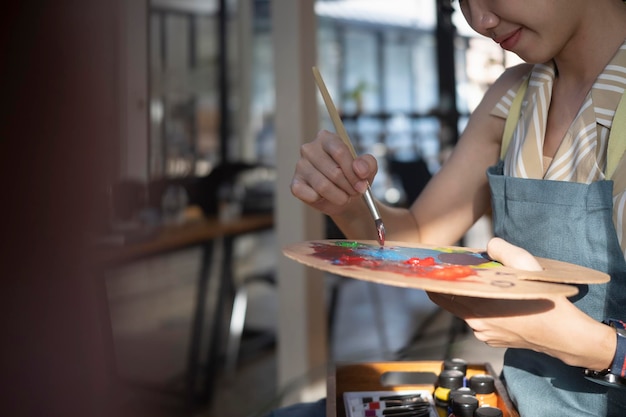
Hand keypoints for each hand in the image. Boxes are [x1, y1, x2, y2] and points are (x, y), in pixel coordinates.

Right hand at [290, 130, 377, 215]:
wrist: (343, 197)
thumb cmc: (353, 178)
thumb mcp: (367, 169)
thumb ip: (368, 164)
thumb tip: (359, 169)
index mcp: (327, 138)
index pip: (339, 151)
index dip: (353, 171)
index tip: (362, 185)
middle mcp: (310, 149)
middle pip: (334, 171)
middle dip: (348, 186)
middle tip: (355, 192)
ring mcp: (300, 166)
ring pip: (323, 186)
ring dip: (339, 196)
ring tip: (344, 197)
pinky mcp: (295, 184)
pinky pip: (310, 195)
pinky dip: (322, 200)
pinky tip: (325, 197)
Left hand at [428, 238, 614, 368]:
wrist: (565, 336)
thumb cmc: (546, 301)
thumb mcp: (526, 266)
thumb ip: (502, 251)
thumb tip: (488, 246)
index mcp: (477, 306)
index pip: (441, 293)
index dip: (435, 280)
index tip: (432, 269)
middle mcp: (475, 324)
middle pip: (452, 301)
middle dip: (453, 285)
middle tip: (455, 271)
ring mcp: (484, 335)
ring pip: (467, 310)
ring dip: (471, 297)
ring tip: (482, 282)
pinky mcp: (494, 341)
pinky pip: (480, 321)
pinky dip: (483, 308)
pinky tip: (497, 299)